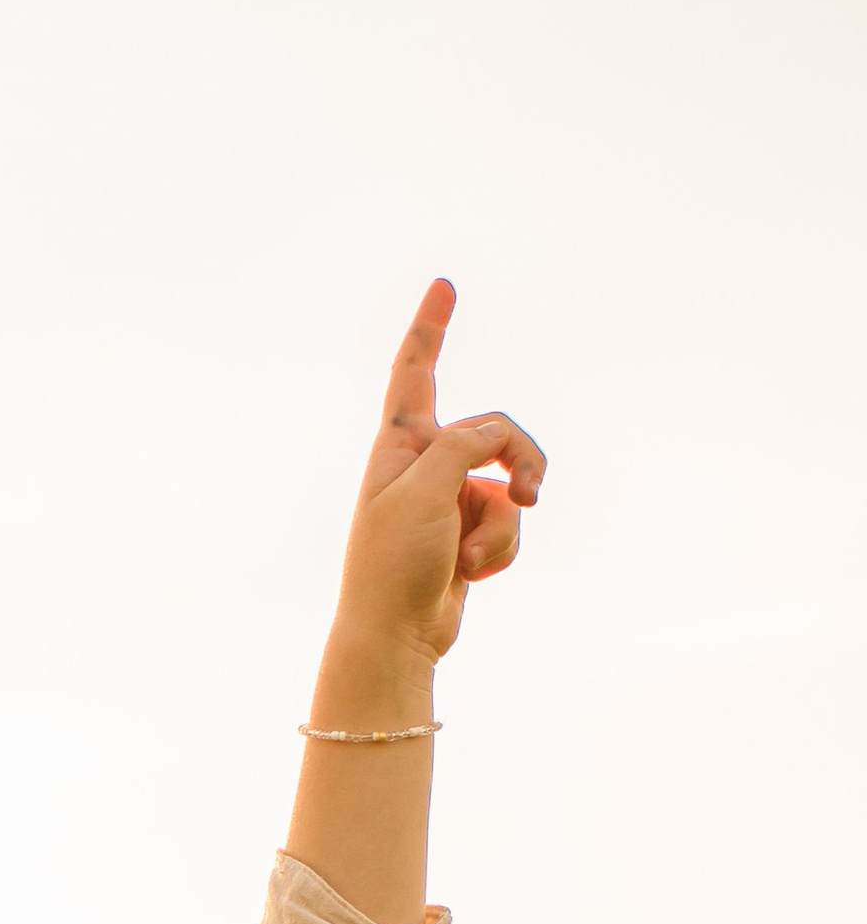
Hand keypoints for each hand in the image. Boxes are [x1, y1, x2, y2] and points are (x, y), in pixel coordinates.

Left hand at [329, 280, 545, 681]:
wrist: (394, 637)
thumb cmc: (392, 565)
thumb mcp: (424, 492)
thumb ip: (462, 446)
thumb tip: (494, 436)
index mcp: (398, 446)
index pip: (415, 372)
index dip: (430, 329)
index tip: (444, 286)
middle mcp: (422, 466)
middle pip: (495, 434)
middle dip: (520, 459)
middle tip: (531, 491)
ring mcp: (448, 501)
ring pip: (509, 486)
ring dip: (503, 525)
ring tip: (473, 558)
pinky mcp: (468, 535)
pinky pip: (508, 524)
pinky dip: (501, 550)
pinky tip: (473, 575)